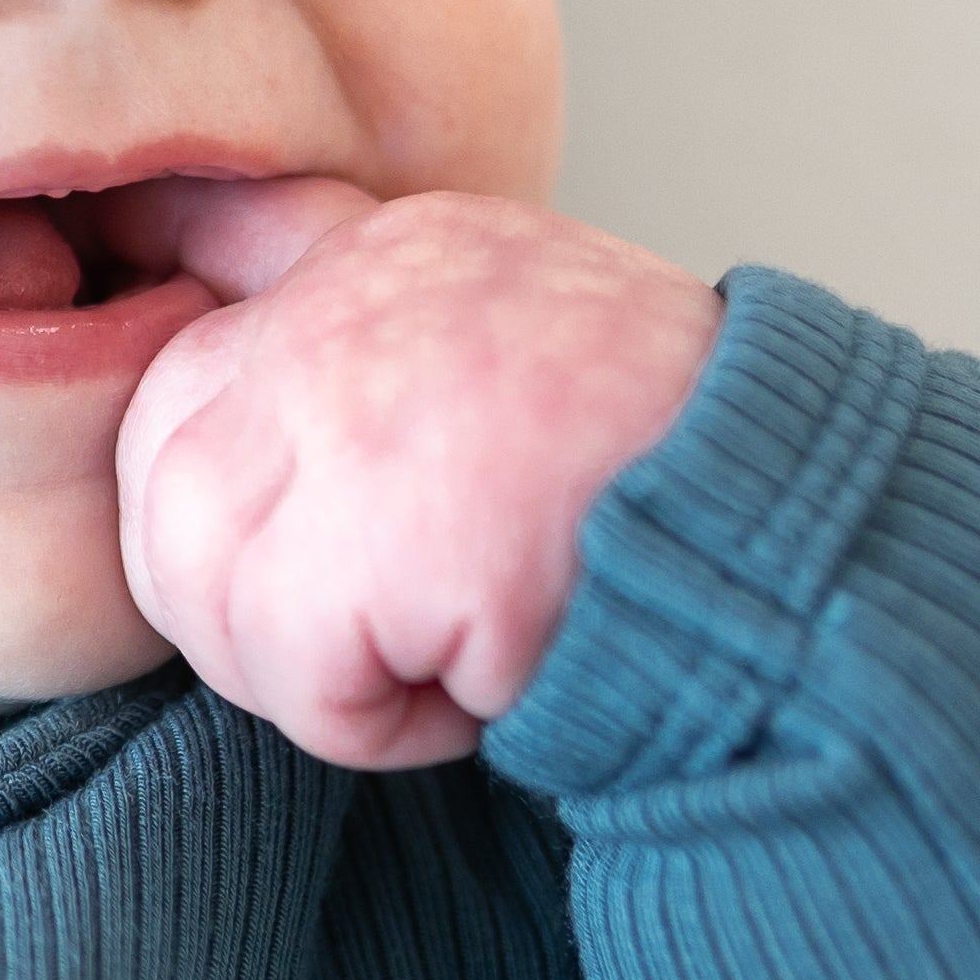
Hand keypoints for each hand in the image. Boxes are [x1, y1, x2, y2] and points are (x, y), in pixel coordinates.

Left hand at [107, 182, 723, 768]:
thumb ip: (403, 358)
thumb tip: (255, 367)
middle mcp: (351, 303)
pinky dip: (382, 727)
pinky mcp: (373, 541)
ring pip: (201, 580)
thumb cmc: (694, 482)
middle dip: (230, 584)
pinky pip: (295, 683)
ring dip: (308, 666)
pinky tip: (484, 693)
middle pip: (165, 465)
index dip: (197, 423)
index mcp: (397, 252)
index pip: (206, 308)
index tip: (237, 471)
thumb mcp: (530, 352)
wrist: (814, 542)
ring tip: (444, 659)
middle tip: (366, 635)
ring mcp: (350, 410)